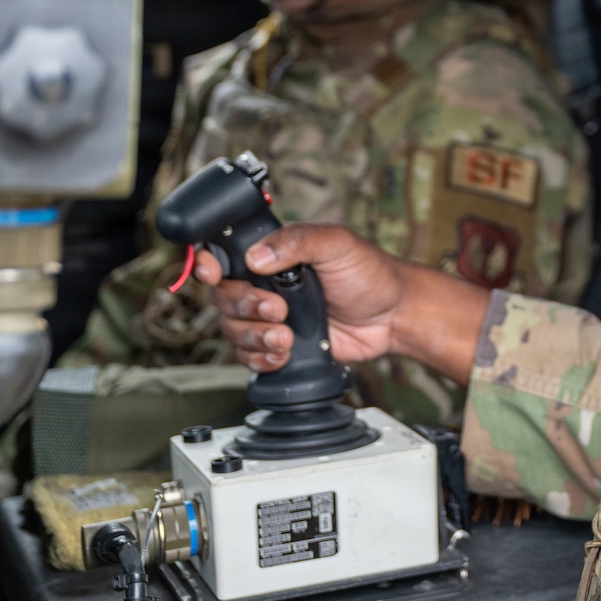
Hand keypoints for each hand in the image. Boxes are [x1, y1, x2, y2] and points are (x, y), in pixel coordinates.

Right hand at [195, 224, 404, 371]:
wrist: (392, 317)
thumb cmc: (370, 273)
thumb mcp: (337, 244)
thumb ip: (297, 242)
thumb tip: (257, 256)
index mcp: (273, 252)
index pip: (223, 254)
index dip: (208, 265)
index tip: (213, 274)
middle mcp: (265, 284)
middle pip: (223, 297)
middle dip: (245, 308)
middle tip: (278, 311)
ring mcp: (270, 316)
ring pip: (233, 330)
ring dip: (255, 337)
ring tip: (287, 338)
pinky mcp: (279, 344)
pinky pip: (248, 356)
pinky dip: (262, 358)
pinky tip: (285, 353)